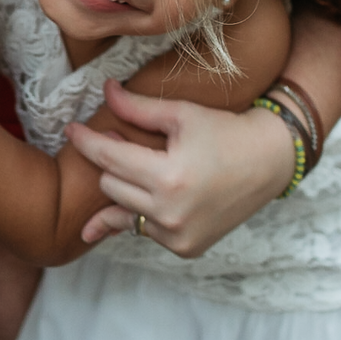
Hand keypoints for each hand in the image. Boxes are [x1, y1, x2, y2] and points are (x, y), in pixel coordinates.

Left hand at [67, 79, 296, 255]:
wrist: (269, 162)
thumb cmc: (226, 132)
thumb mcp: (182, 114)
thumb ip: (138, 108)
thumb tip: (104, 91)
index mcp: (168, 178)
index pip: (109, 158)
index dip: (86, 141)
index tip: (71, 130)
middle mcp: (170, 214)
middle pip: (111, 185)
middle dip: (112, 162)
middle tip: (121, 141)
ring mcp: (178, 236)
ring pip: (123, 211)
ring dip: (127, 189)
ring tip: (144, 168)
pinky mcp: (185, 248)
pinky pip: (145, 229)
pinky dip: (146, 211)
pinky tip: (155, 196)